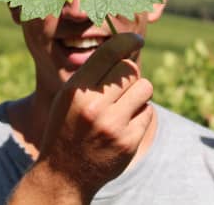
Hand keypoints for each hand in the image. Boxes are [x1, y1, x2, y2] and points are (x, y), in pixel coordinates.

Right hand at [38, 33, 153, 201]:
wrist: (64, 173)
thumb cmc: (68, 126)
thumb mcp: (68, 97)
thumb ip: (92, 74)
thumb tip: (124, 48)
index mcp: (76, 91)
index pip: (109, 53)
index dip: (127, 41)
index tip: (137, 39)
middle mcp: (94, 106)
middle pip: (130, 69)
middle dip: (129, 75)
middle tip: (120, 89)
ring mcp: (113, 125)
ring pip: (144, 88)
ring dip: (138, 93)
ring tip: (124, 106)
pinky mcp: (129, 142)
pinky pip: (148, 112)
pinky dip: (140, 115)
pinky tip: (124, 126)